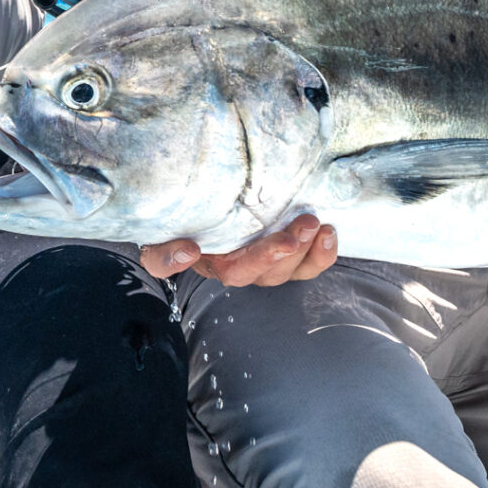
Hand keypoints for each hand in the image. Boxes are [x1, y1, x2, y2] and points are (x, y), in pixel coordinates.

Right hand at [139, 214, 339, 286]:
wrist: (189, 215)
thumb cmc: (175, 227)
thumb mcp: (158, 242)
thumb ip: (162, 254)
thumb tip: (188, 252)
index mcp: (216, 265)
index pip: (238, 271)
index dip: (260, 258)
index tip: (279, 242)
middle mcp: (244, 268)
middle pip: (270, 273)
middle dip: (289, 251)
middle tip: (304, 225)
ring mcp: (268, 262)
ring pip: (293, 270)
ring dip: (310, 252)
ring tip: (321, 228)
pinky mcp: (287, 252)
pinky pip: (309, 262)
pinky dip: (322, 251)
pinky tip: (329, 231)